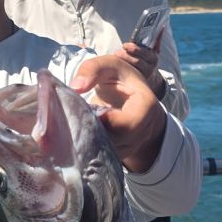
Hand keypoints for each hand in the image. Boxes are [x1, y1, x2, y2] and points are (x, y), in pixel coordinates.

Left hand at [71, 56, 165, 173]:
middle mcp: (143, 131)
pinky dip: (90, 147)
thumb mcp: (108, 65)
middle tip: (77, 118)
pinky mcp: (120, 154)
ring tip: (78, 124)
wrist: (129, 97)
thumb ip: (92, 69)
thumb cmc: (119, 78)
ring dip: (90, 140)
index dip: (105, 122)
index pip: (127, 125)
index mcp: (145, 107)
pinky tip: (81, 133)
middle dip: (94, 132)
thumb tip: (75, 87)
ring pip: (109, 152)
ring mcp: (133, 145)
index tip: (89, 111)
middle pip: (117, 142)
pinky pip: (104, 156)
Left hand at [112, 38, 163, 93]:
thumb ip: (156, 40)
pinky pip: (127, 76)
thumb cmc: (149, 61)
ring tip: (115, 58)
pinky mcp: (136, 82)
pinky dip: (120, 70)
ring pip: (131, 69)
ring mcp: (143, 76)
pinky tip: (114, 66)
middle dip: (126, 56)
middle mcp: (150, 67)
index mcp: (153, 58)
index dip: (134, 49)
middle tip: (117, 52)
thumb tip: (161, 27)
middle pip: (137, 62)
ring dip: (122, 63)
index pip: (144, 53)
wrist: (152, 80)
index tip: (125, 45)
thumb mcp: (154, 51)